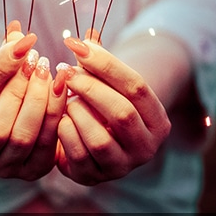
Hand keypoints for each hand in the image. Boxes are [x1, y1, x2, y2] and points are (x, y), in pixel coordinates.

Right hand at [0, 21, 67, 180]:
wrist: (1, 126)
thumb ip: (1, 58)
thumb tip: (18, 30)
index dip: (0, 68)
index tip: (24, 42)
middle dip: (21, 90)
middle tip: (38, 60)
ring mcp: (2, 170)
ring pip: (24, 139)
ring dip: (42, 102)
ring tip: (51, 73)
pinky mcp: (30, 173)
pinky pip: (47, 148)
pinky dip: (56, 117)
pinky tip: (61, 92)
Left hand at [55, 35, 171, 184]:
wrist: (89, 142)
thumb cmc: (99, 104)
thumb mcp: (105, 83)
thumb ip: (97, 61)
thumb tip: (83, 38)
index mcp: (157, 119)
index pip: (136, 86)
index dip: (105, 63)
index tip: (75, 45)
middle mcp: (147, 146)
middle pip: (121, 112)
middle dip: (89, 87)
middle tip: (64, 71)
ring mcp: (122, 166)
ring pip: (99, 137)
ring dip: (76, 112)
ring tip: (65, 99)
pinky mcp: (95, 177)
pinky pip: (77, 154)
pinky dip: (64, 132)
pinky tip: (58, 119)